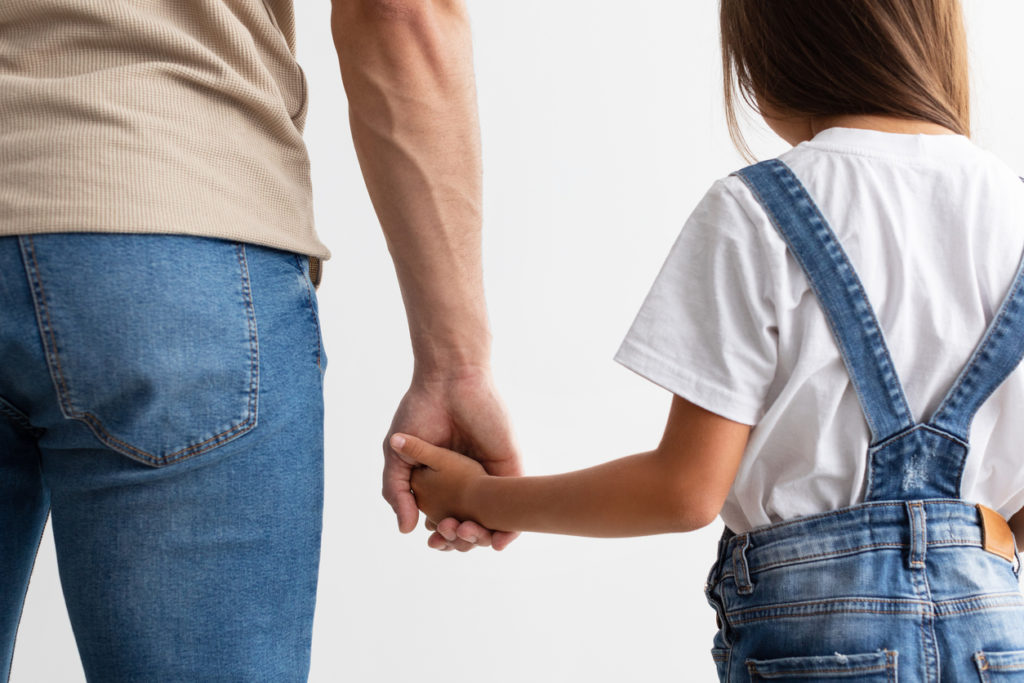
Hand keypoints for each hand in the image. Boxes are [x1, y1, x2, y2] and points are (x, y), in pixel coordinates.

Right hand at [383, 367, 521, 550]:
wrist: (447, 380)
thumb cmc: (420, 411)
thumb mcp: (398, 456)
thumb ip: (397, 492)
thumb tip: (406, 530)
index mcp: (443, 482)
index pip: (445, 521)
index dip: (440, 538)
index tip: (433, 542)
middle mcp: (469, 482)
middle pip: (470, 525)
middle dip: (460, 541)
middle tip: (447, 538)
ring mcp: (490, 475)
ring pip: (493, 520)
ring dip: (482, 539)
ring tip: (465, 535)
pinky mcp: (509, 466)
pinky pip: (516, 505)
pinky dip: (509, 530)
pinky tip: (497, 543)